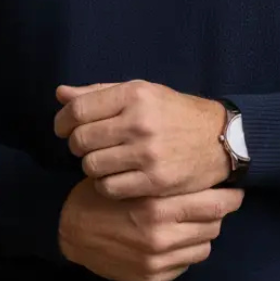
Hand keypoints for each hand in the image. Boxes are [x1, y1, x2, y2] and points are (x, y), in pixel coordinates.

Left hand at [54, 80, 230, 198]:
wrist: (219, 138)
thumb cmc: (173, 113)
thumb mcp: (141, 92)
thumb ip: (99, 93)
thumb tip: (60, 94)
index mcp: (134, 95)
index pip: (78, 109)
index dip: (62, 121)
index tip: (63, 128)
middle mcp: (140, 122)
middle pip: (81, 140)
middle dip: (76, 145)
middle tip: (87, 146)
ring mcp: (148, 153)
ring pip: (91, 166)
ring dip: (91, 166)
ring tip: (104, 161)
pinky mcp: (155, 181)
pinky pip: (109, 188)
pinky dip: (105, 184)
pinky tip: (116, 176)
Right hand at [58, 176, 245, 280]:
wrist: (68, 230)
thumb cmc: (102, 194)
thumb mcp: (132, 178)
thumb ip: (166, 179)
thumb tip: (206, 175)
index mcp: (158, 207)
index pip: (216, 205)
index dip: (230, 197)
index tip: (234, 191)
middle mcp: (161, 237)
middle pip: (214, 226)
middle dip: (216, 213)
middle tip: (210, 203)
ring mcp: (157, 262)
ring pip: (204, 247)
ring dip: (201, 233)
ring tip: (191, 222)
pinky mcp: (150, 278)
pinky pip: (185, 265)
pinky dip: (185, 252)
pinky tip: (174, 239)